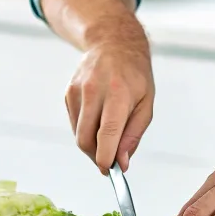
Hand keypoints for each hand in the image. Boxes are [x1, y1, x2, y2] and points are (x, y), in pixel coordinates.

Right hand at [64, 19, 154, 173]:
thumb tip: (122, 162)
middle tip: (109, 161)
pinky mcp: (68, 92)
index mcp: (118, 94)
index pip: (107, 134)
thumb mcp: (146, 103)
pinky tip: (97, 118)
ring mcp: (78, 91)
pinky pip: (74, 123)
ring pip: (78, 134)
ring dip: (91, 145)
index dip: (106, 158)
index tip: (109, 171)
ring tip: (107, 136)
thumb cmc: (135, 76)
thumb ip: (133, 134)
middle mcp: (94, 91)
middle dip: (96, 156)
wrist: (114, 44)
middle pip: (86, 139)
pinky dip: (85, 129)